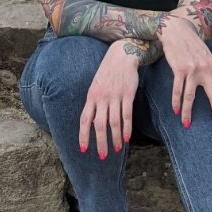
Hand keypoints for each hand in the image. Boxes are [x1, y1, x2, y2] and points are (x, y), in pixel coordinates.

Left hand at [78, 40, 141, 159]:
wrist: (121, 55)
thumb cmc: (107, 73)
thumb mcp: (96, 86)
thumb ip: (94, 104)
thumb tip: (91, 123)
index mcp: (91, 96)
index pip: (84, 120)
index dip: (83, 135)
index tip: (84, 149)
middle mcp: (101, 98)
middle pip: (99, 125)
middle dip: (100, 142)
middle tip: (102, 156)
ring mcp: (115, 96)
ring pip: (114, 122)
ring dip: (115, 138)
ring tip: (117, 150)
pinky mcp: (127, 94)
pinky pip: (126, 114)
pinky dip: (126, 128)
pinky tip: (127, 138)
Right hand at [158, 12, 211, 131]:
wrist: (177, 30)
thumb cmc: (191, 44)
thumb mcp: (206, 55)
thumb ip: (211, 69)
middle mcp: (206, 69)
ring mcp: (192, 69)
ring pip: (191, 96)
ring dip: (188, 113)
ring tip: (186, 125)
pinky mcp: (179, 69)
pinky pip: (178, 89)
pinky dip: (176, 101)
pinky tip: (175, 110)